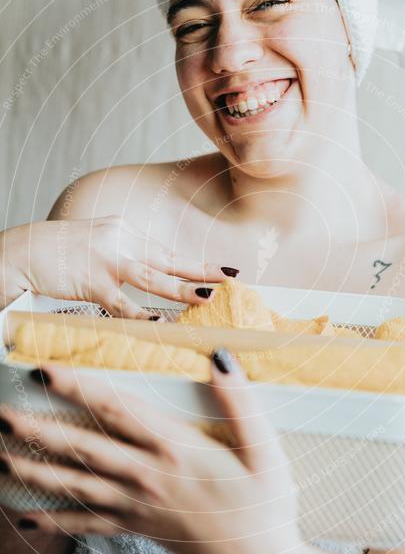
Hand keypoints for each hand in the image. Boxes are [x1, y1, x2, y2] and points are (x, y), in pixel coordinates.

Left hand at [0, 353, 301, 553]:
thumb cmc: (265, 505)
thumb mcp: (266, 449)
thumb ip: (240, 401)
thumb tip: (218, 358)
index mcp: (177, 448)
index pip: (117, 410)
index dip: (78, 388)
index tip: (44, 370)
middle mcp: (148, 476)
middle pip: (81, 448)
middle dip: (36, 429)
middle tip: (0, 413)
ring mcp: (137, 507)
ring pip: (74, 487)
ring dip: (32, 472)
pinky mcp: (137, 529)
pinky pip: (86, 526)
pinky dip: (54, 522)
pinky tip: (24, 519)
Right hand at [1, 217, 236, 315]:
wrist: (24, 249)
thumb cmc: (62, 251)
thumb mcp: (99, 242)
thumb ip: (126, 255)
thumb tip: (155, 272)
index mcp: (125, 231)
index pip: (167, 251)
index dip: (196, 263)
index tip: (224, 270)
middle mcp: (120, 240)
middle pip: (169, 260)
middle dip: (202, 271)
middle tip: (231, 278)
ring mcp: (106, 260)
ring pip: (152, 278)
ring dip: (182, 289)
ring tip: (207, 298)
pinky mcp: (90, 281)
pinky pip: (121, 303)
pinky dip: (141, 314)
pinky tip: (161, 322)